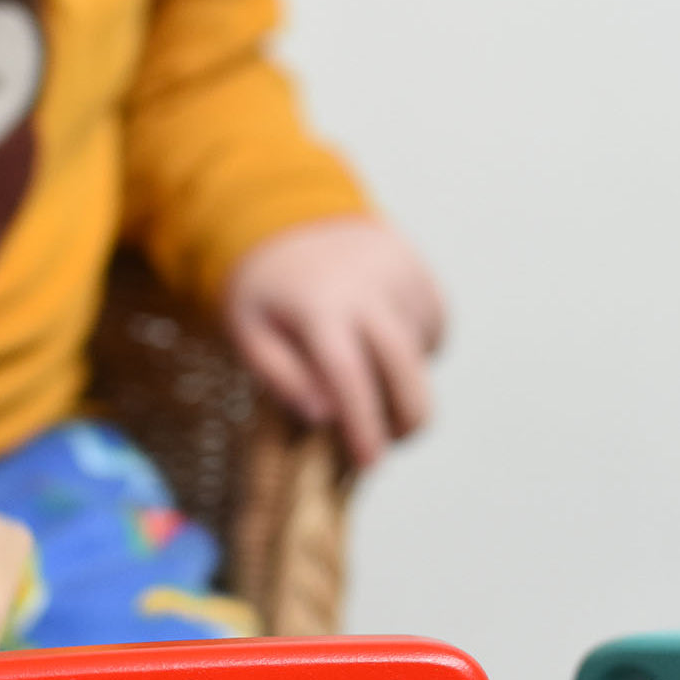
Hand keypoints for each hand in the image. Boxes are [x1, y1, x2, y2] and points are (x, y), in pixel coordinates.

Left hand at [223, 216, 445, 467]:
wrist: (293, 218)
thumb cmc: (266, 289)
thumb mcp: (248, 331)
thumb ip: (281, 376)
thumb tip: (324, 417)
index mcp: (320, 302)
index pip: (349, 373)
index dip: (363, 423)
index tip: (371, 461)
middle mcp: (370, 286)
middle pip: (405, 367)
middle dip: (406, 419)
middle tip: (389, 446)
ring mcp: (404, 277)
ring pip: (420, 356)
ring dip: (400, 383)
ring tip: (360, 372)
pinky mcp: (423, 277)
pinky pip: (431, 334)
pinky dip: (413, 354)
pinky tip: (377, 343)